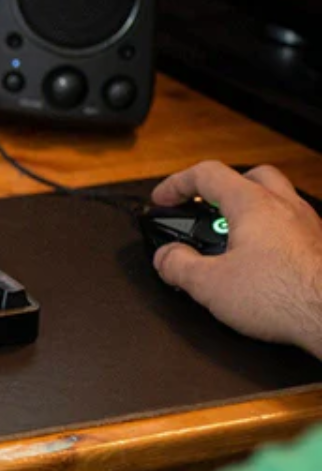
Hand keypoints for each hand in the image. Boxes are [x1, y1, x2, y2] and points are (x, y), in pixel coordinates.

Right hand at [150, 161, 321, 358]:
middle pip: (249, 177)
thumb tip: (166, 257)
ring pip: (275, 199)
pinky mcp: (319, 246)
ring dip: (247, 211)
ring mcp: (307, 224)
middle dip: (220, 189)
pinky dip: (269, 232)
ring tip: (229, 240)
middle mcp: (285, 206)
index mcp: (253, 204)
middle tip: (203, 212)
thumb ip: (178, 266)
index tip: (163, 199)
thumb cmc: (282, 296)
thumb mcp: (209, 285)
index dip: (177, 184)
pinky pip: (290, 225)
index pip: (208, 174)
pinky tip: (260, 260)